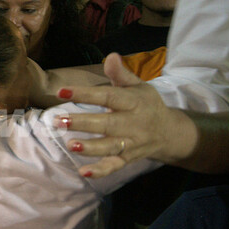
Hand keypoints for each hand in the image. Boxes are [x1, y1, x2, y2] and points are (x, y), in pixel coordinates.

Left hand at [54, 53, 195, 177]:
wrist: (169, 132)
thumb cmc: (146, 104)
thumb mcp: (138, 86)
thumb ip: (121, 74)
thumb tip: (111, 55)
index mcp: (133, 102)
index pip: (108, 97)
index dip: (85, 94)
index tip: (61, 92)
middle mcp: (133, 124)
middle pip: (107, 124)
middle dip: (83, 123)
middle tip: (59, 121)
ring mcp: (131, 143)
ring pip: (110, 147)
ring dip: (90, 147)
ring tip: (70, 145)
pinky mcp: (128, 158)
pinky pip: (115, 166)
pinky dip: (100, 171)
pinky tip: (84, 172)